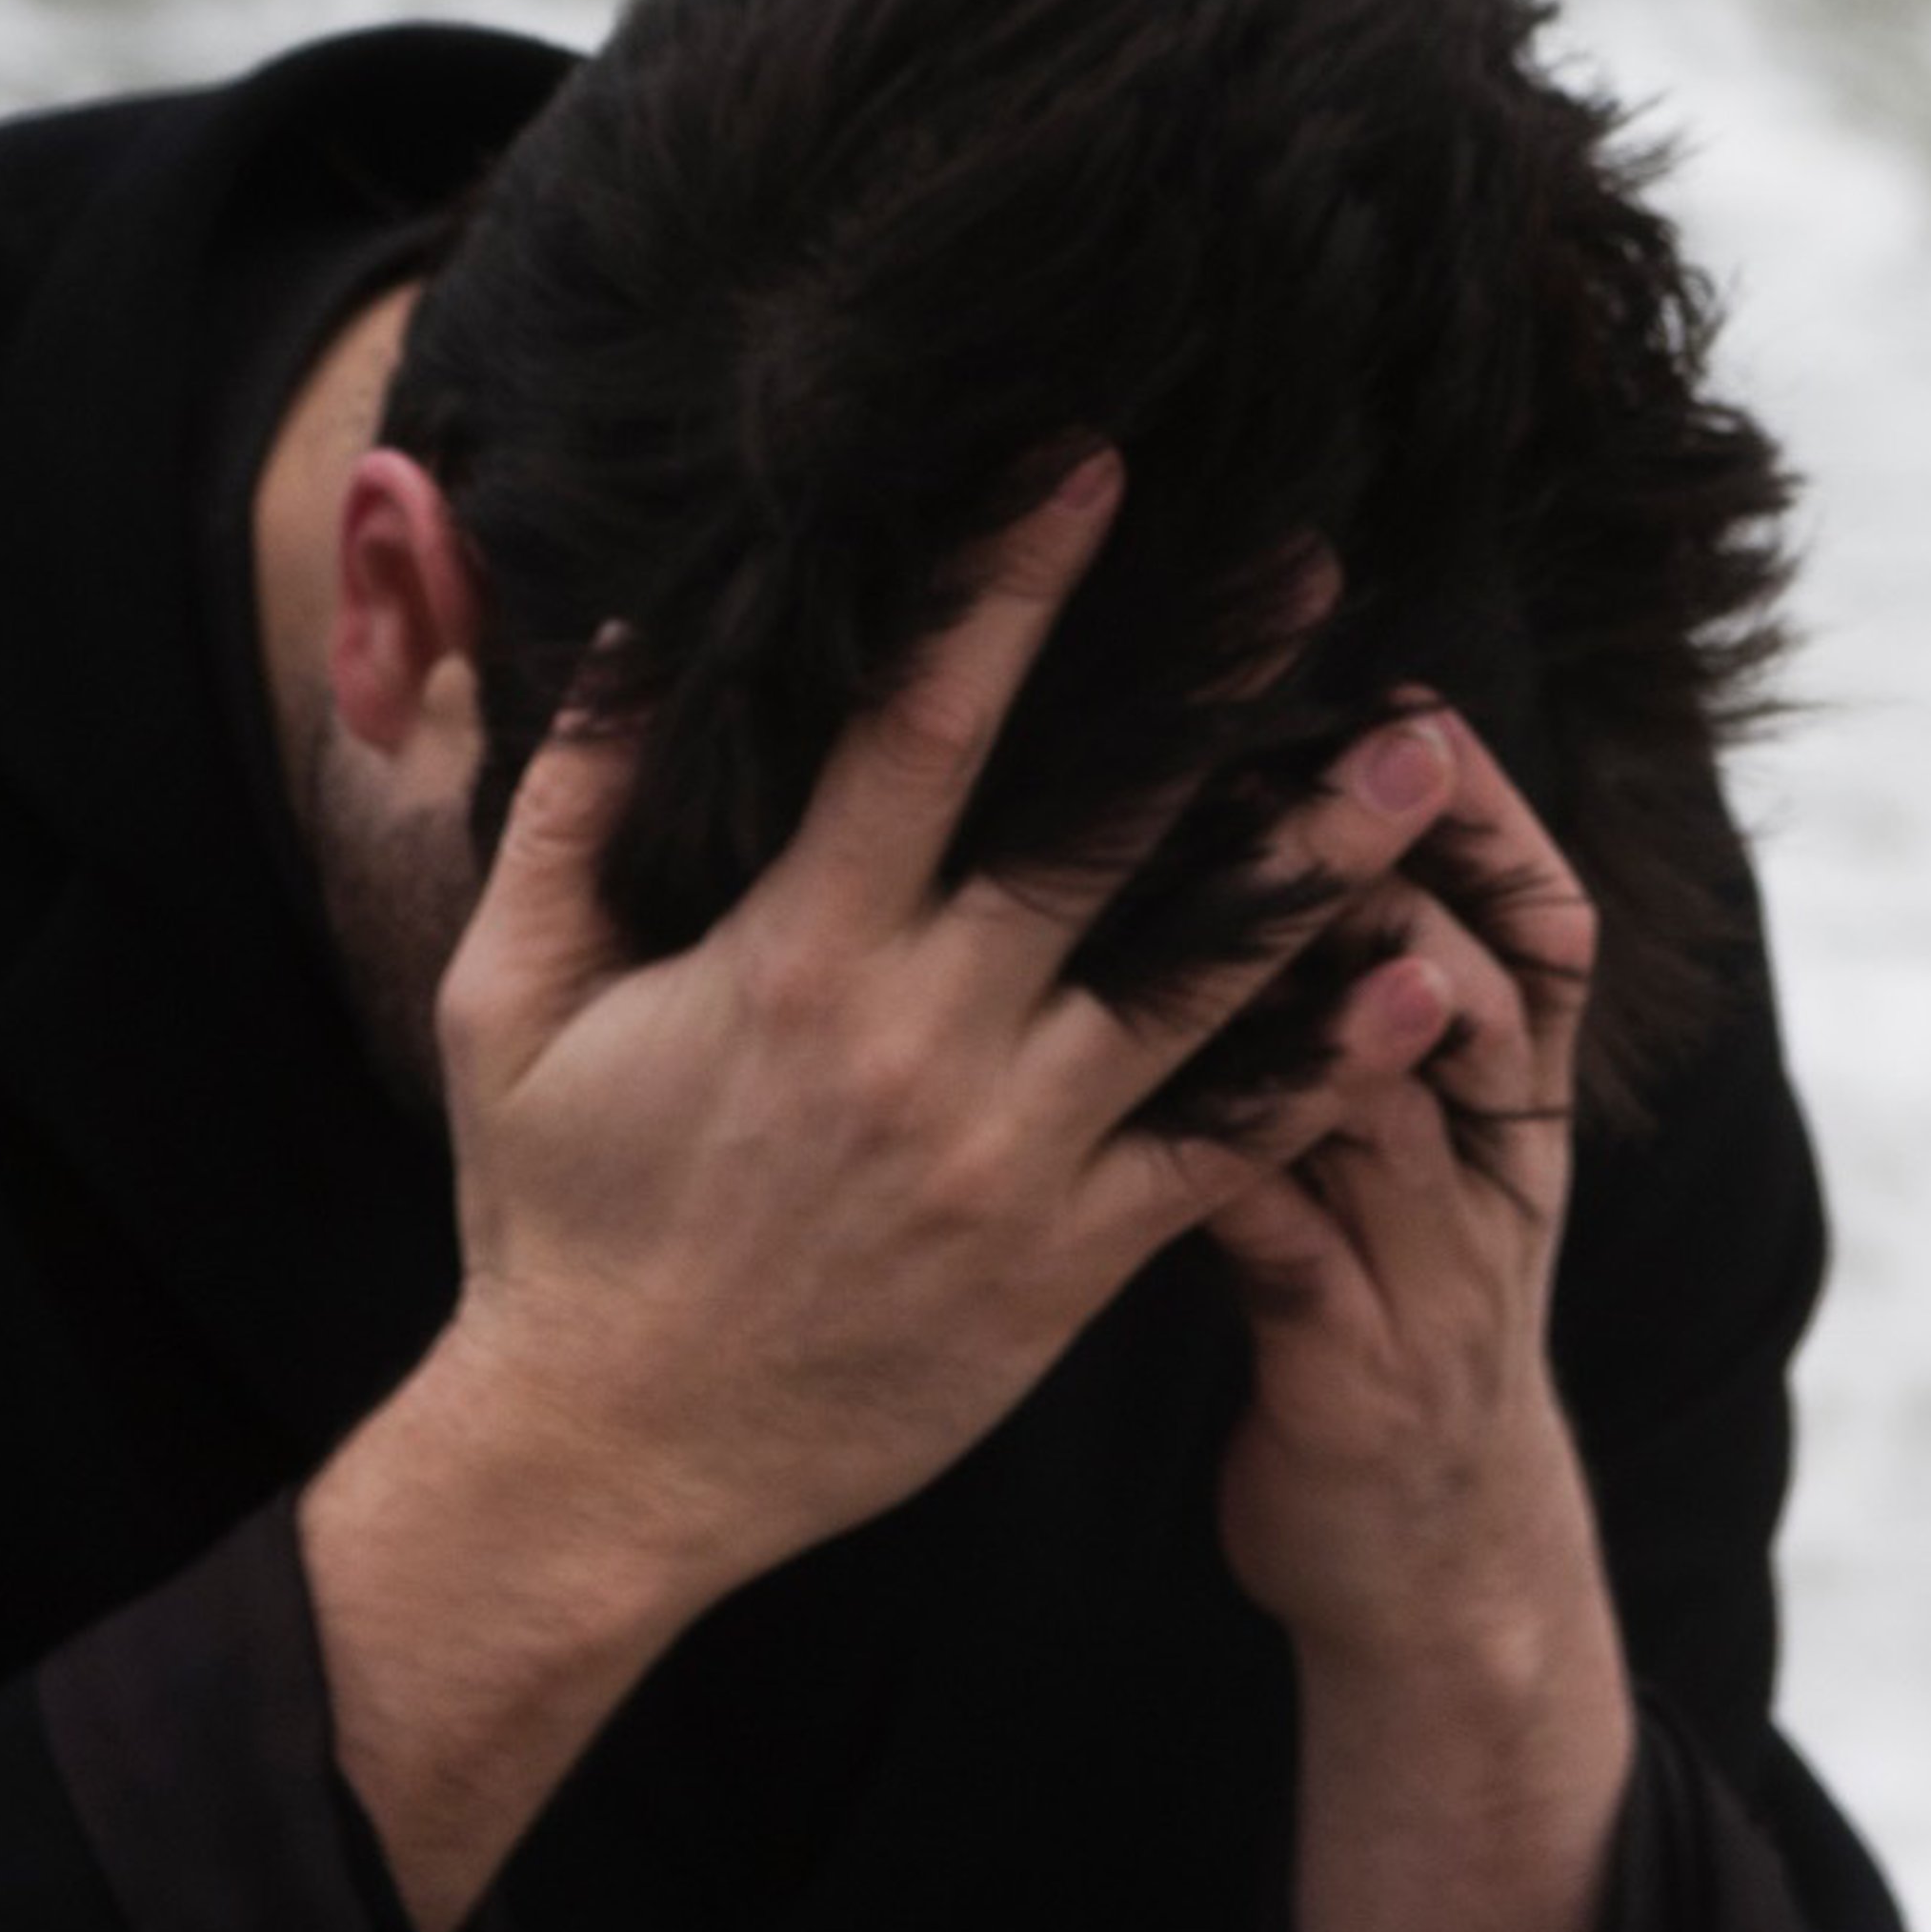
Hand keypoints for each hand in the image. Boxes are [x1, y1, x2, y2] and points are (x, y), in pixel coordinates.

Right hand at [429, 452, 1468, 1599]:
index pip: (923, 728)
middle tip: (1322, 573)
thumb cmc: (556, 1217)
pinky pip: (1224, 1156)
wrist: (613, 1463)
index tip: (1091, 469)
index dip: (1012, 586)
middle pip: (1105, 832)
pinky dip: (1330, 1075)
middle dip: (1217, 691)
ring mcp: (1014, 1157)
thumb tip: (637, 636)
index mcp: (792, 956)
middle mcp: (923, 1040)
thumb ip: (572, 812)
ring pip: (1203, 984)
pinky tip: (1423, 993)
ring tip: (1420, 759)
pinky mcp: (1070, 1262)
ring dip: (1320, 861)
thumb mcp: (508, 1001)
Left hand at [1208, 707, 1607, 1662]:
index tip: (1409, 702)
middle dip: (1388, 861)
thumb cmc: (1388, 1321)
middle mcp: (1494, 1179)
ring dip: (1305, 985)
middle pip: (1470, 983)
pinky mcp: (1353, 1373)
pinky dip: (1230, 1154)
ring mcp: (1434, 1280)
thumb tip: (1277, 848)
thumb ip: (1360, 1028)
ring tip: (1212, 881)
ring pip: (1383, 1096)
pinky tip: (1138, 1086)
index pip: (1541, 933)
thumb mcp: (1416, 1168)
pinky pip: (1290, 1242)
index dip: (1486, 814)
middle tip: (1289, 760)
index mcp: (1513, 1116)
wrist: (1435, 1570)